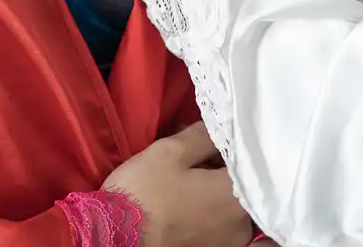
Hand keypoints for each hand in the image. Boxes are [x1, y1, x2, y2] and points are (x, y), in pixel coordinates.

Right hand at [103, 124, 256, 246]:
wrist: (116, 238)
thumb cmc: (145, 193)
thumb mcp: (171, 151)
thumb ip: (205, 135)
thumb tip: (222, 126)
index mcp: (236, 194)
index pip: (246, 158)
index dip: (225, 144)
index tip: (206, 139)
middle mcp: (242, 223)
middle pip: (239, 182)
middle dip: (219, 165)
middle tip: (191, 157)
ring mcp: (230, 242)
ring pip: (229, 203)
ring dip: (213, 188)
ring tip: (186, 179)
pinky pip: (219, 222)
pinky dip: (207, 209)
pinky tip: (185, 200)